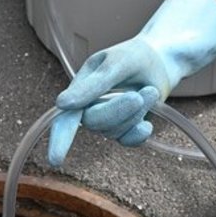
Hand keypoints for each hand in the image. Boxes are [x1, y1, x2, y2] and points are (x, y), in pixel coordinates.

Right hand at [47, 0, 215, 164]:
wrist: (161, 61)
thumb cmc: (134, 56)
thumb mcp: (115, 65)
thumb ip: (92, 85)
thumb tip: (61, 104)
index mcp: (80, 89)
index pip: (65, 118)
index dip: (60, 139)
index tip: (55, 160)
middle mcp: (89, 107)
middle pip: (95, 123)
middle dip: (119, 111)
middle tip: (139, 95)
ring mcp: (107, 120)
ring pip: (114, 131)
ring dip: (135, 113)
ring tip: (150, 91)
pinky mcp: (125, 128)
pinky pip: (127, 141)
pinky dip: (138, 133)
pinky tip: (148, 124)